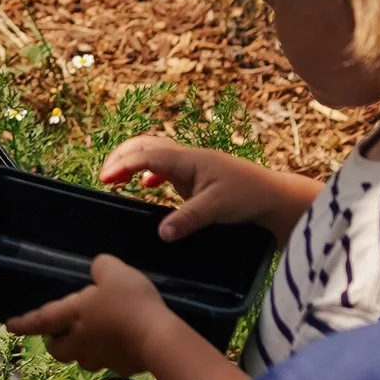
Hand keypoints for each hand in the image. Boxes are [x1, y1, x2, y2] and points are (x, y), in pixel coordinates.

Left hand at [8, 252, 175, 372]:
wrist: (159, 340)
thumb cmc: (131, 303)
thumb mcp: (115, 271)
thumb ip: (101, 266)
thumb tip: (97, 269)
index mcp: (73, 315)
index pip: (41, 320)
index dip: (24, 323)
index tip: (10, 326)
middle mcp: (81, 341)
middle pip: (57, 349)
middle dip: (55, 342)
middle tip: (60, 331)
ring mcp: (100, 358)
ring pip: (81, 359)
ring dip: (81, 350)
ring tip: (93, 337)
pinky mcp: (120, 368)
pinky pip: (108, 362)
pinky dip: (110, 354)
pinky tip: (123, 343)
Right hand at [100, 136, 285, 239]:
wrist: (275, 198)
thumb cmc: (249, 197)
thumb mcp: (217, 208)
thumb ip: (188, 219)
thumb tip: (161, 233)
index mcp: (189, 160)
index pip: (147, 156)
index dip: (123, 165)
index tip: (105, 179)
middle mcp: (187, 159)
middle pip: (146, 146)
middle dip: (122, 156)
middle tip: (104, 175)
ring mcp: (192, 167)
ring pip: (155, 155)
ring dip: (134, 162)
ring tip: (116, 178)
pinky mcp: (197, 179)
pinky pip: (165, 168)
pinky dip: (149, 172)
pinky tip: (146, 186)